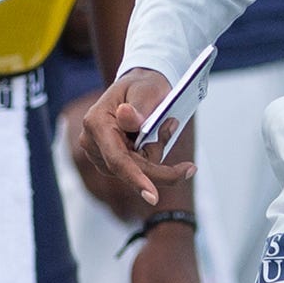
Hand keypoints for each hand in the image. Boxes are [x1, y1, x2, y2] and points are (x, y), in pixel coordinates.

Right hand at [77, 69, 196, 207]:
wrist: (138, 89)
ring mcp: (101, 155)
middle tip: (190, 168)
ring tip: (167, 126)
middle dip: (161, 170)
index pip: (117, 159)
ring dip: (156, 155)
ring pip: (137, 172)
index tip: (153, 197)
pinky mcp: (112, 162)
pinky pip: (138, 170)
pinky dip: (152, 156)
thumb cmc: (143, 86)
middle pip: (131, 171)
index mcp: (96, 123)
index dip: (136, 179)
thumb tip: (127, 118)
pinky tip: (158, 136)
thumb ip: (139, 106)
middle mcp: (93, 143)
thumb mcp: (147, 89)